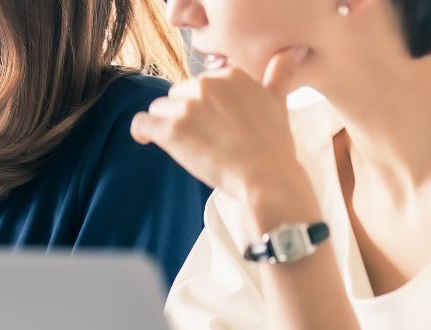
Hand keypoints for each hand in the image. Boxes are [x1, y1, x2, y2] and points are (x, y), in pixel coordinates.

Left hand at [131, 48, 317, 223]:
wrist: (266, 176)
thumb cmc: (273, 144)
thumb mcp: (279, 101)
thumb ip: (278, 75)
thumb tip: (290, 52)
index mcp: (229, 75)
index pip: (200, 84)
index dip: (201, 104)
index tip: (211, 122)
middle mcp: (207, 85)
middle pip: (177, 94)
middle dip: (183, 113)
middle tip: (201, 137)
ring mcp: (187, 107)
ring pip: (159, 109)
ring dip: (165, 124)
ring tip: (183, 144)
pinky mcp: (171, 131)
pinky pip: (141, 123)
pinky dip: (140, 131)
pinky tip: (145, 140)